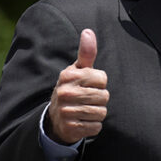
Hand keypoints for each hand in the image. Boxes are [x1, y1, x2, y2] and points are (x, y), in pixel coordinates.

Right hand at [47, 29, 108, 143]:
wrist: (56, 119)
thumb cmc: (73, 89)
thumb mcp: (78, 70)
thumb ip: (86, 53)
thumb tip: (88, 31)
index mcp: (68, 76)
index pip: (102, 78)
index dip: (99, 83)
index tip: (88, 85)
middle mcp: (65, 92)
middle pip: (104, 96)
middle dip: (100, 99)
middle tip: (87, 100)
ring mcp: (66, 111)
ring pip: (101, 112)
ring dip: (97, 113)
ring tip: (85, 110)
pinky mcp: (70, 128)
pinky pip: (96, 127)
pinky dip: (93, 126)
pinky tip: (83, 122)